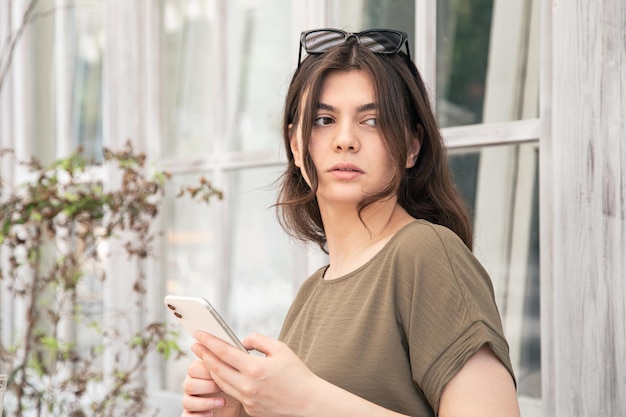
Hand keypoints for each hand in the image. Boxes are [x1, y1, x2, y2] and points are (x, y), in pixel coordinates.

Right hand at [181, 359, 242, 416]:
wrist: (237, 406)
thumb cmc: (234, 386)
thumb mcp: (233, 373)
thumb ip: (227, 362)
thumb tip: (234, 348)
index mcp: (199, 372)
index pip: (193, 368)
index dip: (207, 371)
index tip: (223, 372)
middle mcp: (192, 385)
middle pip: (188, 384)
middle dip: (207, 386)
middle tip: (222, 388)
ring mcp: (190, 400)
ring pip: (186, 401)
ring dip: (206, 402)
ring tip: (222, 402)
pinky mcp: (190, 415)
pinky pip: (186, 416)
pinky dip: (199, 416)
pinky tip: (211, 413)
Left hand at [192, 331, 321, 416]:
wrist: (308, 401)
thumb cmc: (296, 373)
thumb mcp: (280, 348)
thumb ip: (258, 341)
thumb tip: (241, 342)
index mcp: (255, 368)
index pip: (224, 352)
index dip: (209, 342)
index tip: (199, 334)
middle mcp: (248, 386)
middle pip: (217, 368)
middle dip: (204, 355)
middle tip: (195, 344)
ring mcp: (248, 400)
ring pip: (222, 382)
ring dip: (211, 369)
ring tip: (205, 358)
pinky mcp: (250, 409)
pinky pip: (233, 392)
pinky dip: (226, 381)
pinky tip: (223, 373)